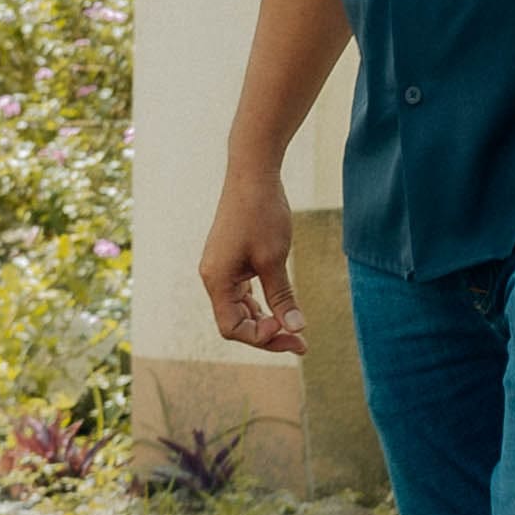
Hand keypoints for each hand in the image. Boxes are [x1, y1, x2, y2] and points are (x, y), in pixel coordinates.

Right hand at [201, 163, 304, 354]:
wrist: (252, 173)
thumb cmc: (261, 214)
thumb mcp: (274, 259)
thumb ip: (282, 297)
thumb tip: (296, 329)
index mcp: (216, 280)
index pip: (232, 328)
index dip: (261, 337)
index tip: (289, 330)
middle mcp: (213, 277)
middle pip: (236, 321)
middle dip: (268, 334)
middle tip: (302, 341)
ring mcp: (221, 268)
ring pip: (241, 308)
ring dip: (266, 320)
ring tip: (295, 327)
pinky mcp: (231, 259)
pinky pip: (244, 292)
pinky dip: (263, 302)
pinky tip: (282, 305)